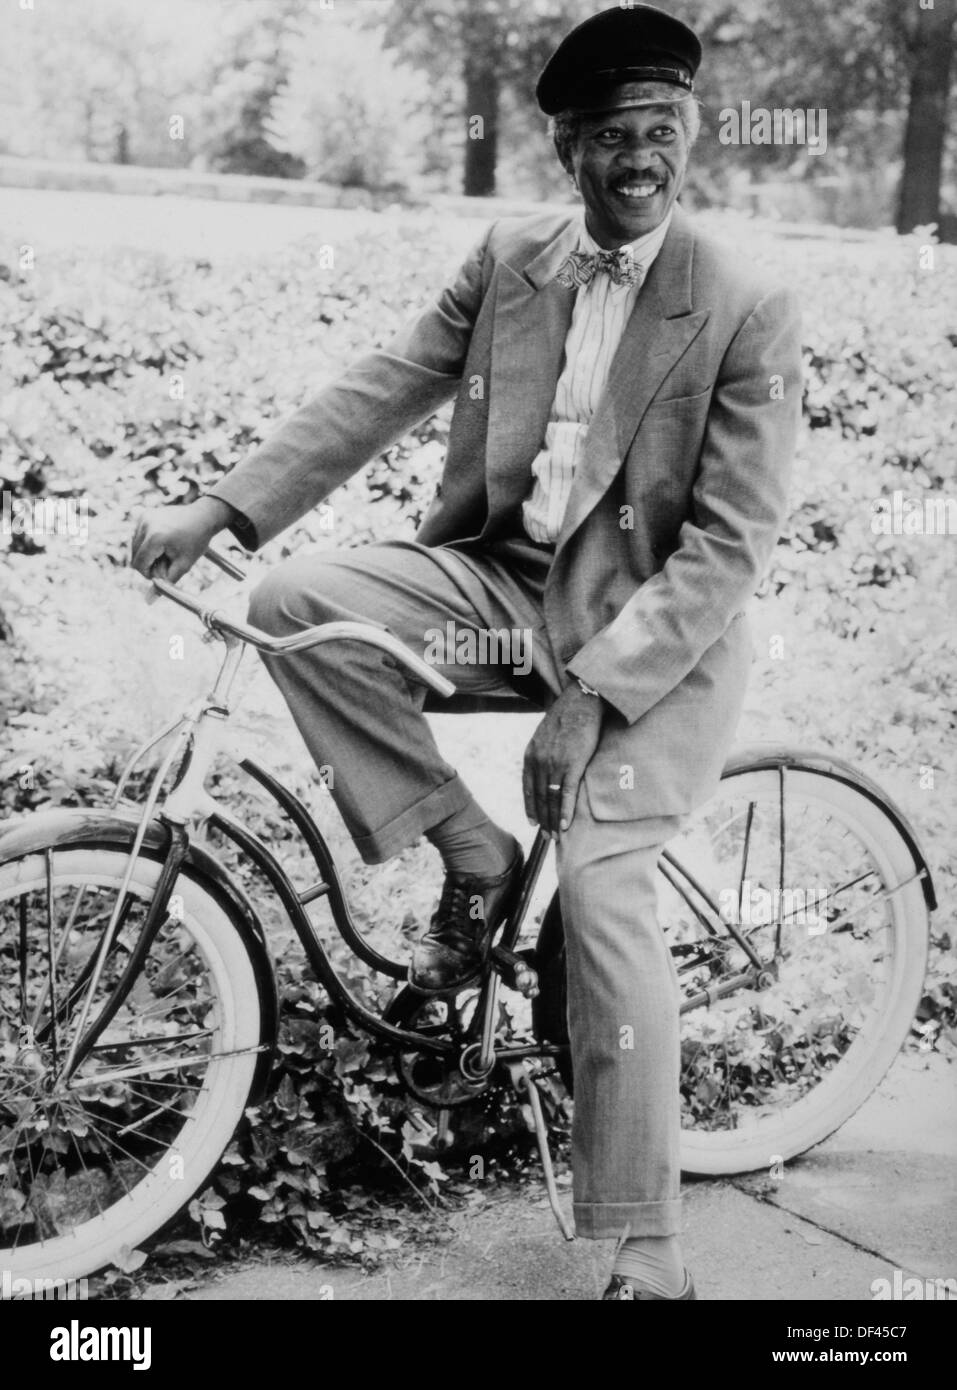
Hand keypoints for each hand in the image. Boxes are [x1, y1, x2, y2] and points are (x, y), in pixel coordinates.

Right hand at [130, 497, 234, 583]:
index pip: (139, 565)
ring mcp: (143, 517)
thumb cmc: (196, 542)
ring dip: (148, 553)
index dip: (150, 573)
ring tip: (167, 549)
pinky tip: (163, 541)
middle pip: (135, 556)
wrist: (203, 517)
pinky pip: (138, 537)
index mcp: (155, 537)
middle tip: (169, 559)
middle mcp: (146, 524)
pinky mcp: (144, 514)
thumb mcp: (183, 565)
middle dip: (150, 563)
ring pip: (135, 547)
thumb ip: (165, 583)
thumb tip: (147, 602)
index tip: (165, 570)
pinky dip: (147, 543)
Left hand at [522, 682, 603, 838]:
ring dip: (553, 820)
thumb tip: (544, 769)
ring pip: (551, 800)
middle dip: (542, 819)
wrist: (580, 702)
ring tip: (556, 836)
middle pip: (539, 798)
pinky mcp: (573, 765)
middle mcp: (539, 762)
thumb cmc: (566, 717)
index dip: (530, 808)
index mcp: (530, 756)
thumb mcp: (543, 736)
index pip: (527, 789)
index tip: (533, 822)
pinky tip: (565, 825)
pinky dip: (565, 812)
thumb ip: (541, 753)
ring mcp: (555, 765)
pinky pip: (566, 794)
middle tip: (546, 836)